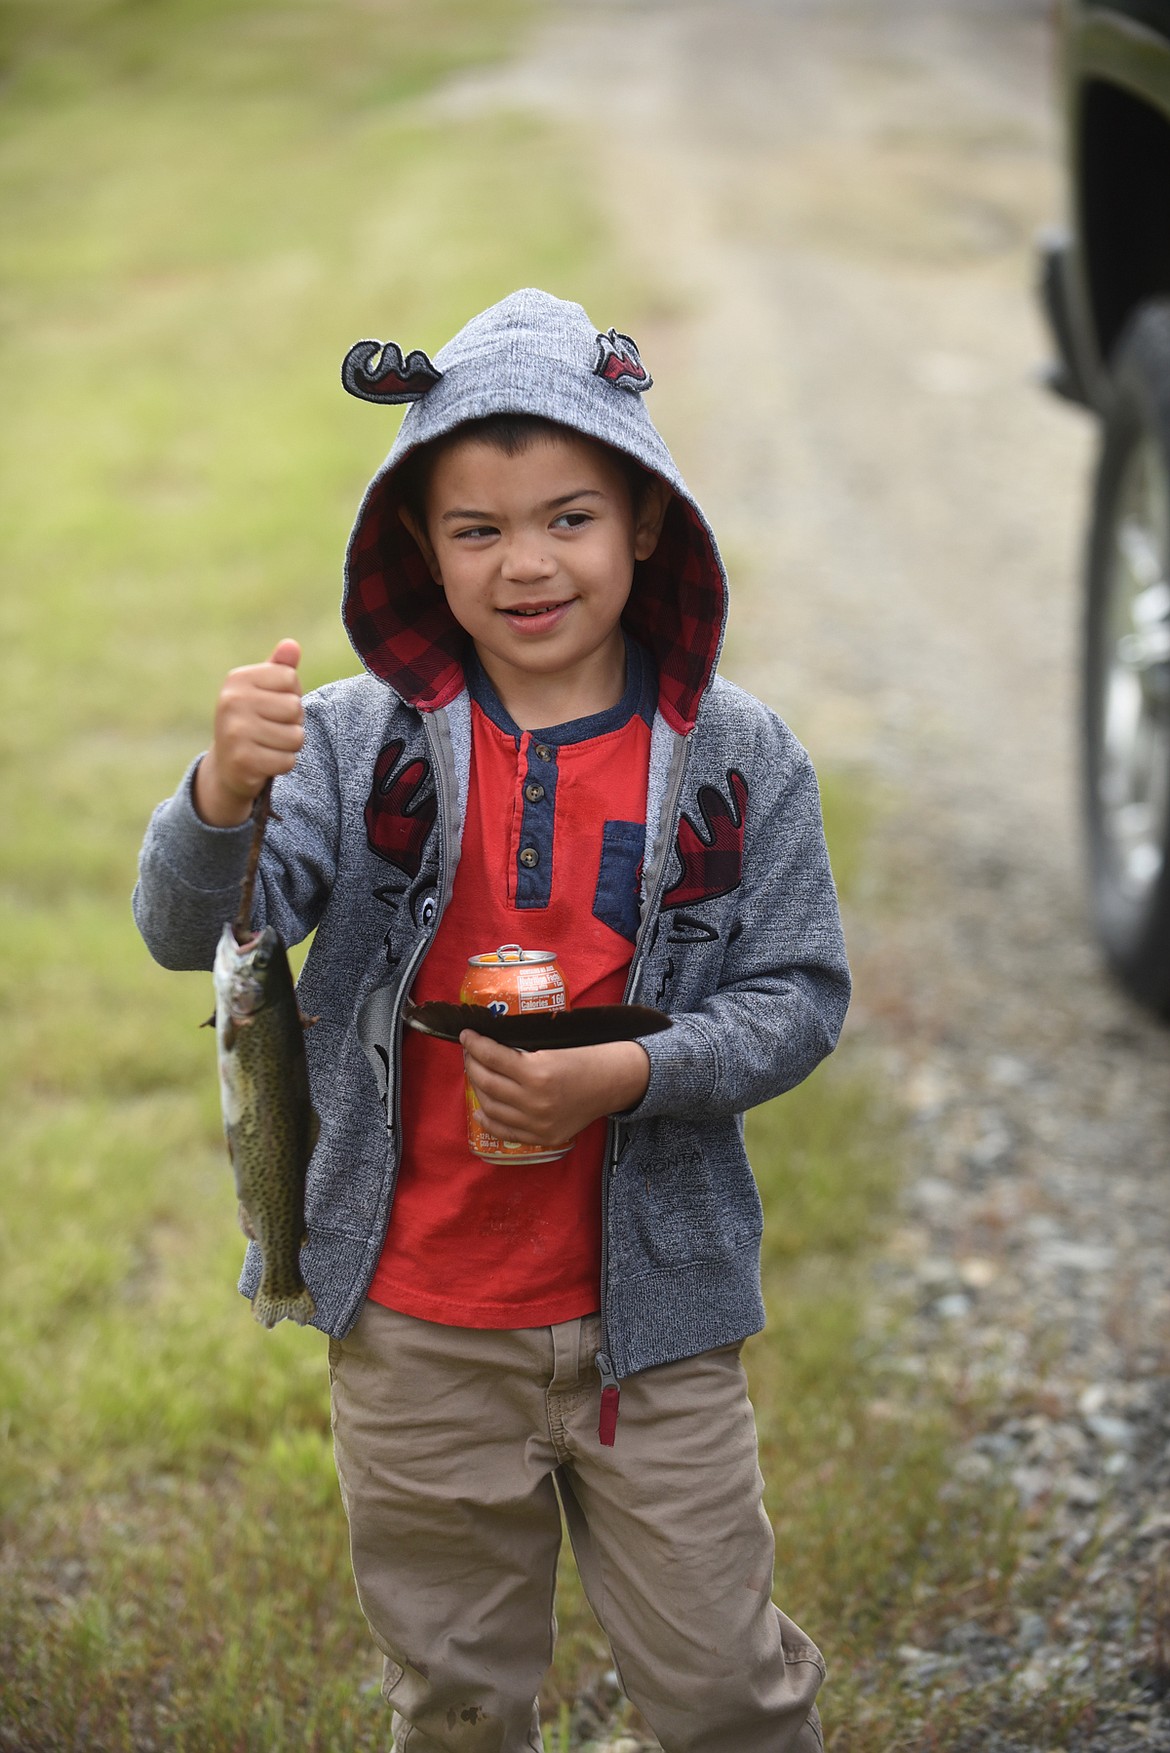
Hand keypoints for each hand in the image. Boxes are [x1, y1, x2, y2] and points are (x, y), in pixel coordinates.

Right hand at [194, 638, 303, 825]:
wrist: (226, 767)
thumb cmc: (252, 721)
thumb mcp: (263, 691)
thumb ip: (279, 668)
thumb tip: (292, 645)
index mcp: (237, 679)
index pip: (290, 679)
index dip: (291, 695)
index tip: (272, 706)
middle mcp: (232, 701)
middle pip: (295, 707)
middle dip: (293, 722)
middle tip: (271, 729)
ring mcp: (235, 731)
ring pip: (295, 737)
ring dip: (290, 746)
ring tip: (269, 745)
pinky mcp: (243, 760)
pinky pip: (288, 761)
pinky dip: (283, 764)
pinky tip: (265, 761)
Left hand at [461, 1033, 650, 1147]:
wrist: (611, 1083)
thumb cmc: (583, 1057)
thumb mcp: (551, 1046)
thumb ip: (520, 1050)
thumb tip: (487, 1043)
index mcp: (537, 1071)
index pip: (492, 1057)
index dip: (475, 1045)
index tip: (466, 1036)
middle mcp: (534, 1100)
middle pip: (487, 1082)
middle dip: (472, 1065)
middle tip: (469, 1054)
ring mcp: (537, 1122)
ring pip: (491, 1107)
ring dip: (477, 1088)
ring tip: (475, 1075)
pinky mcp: (542, 1137)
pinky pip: (505, 1131)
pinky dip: (488, 1120)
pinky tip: (480, 1109)